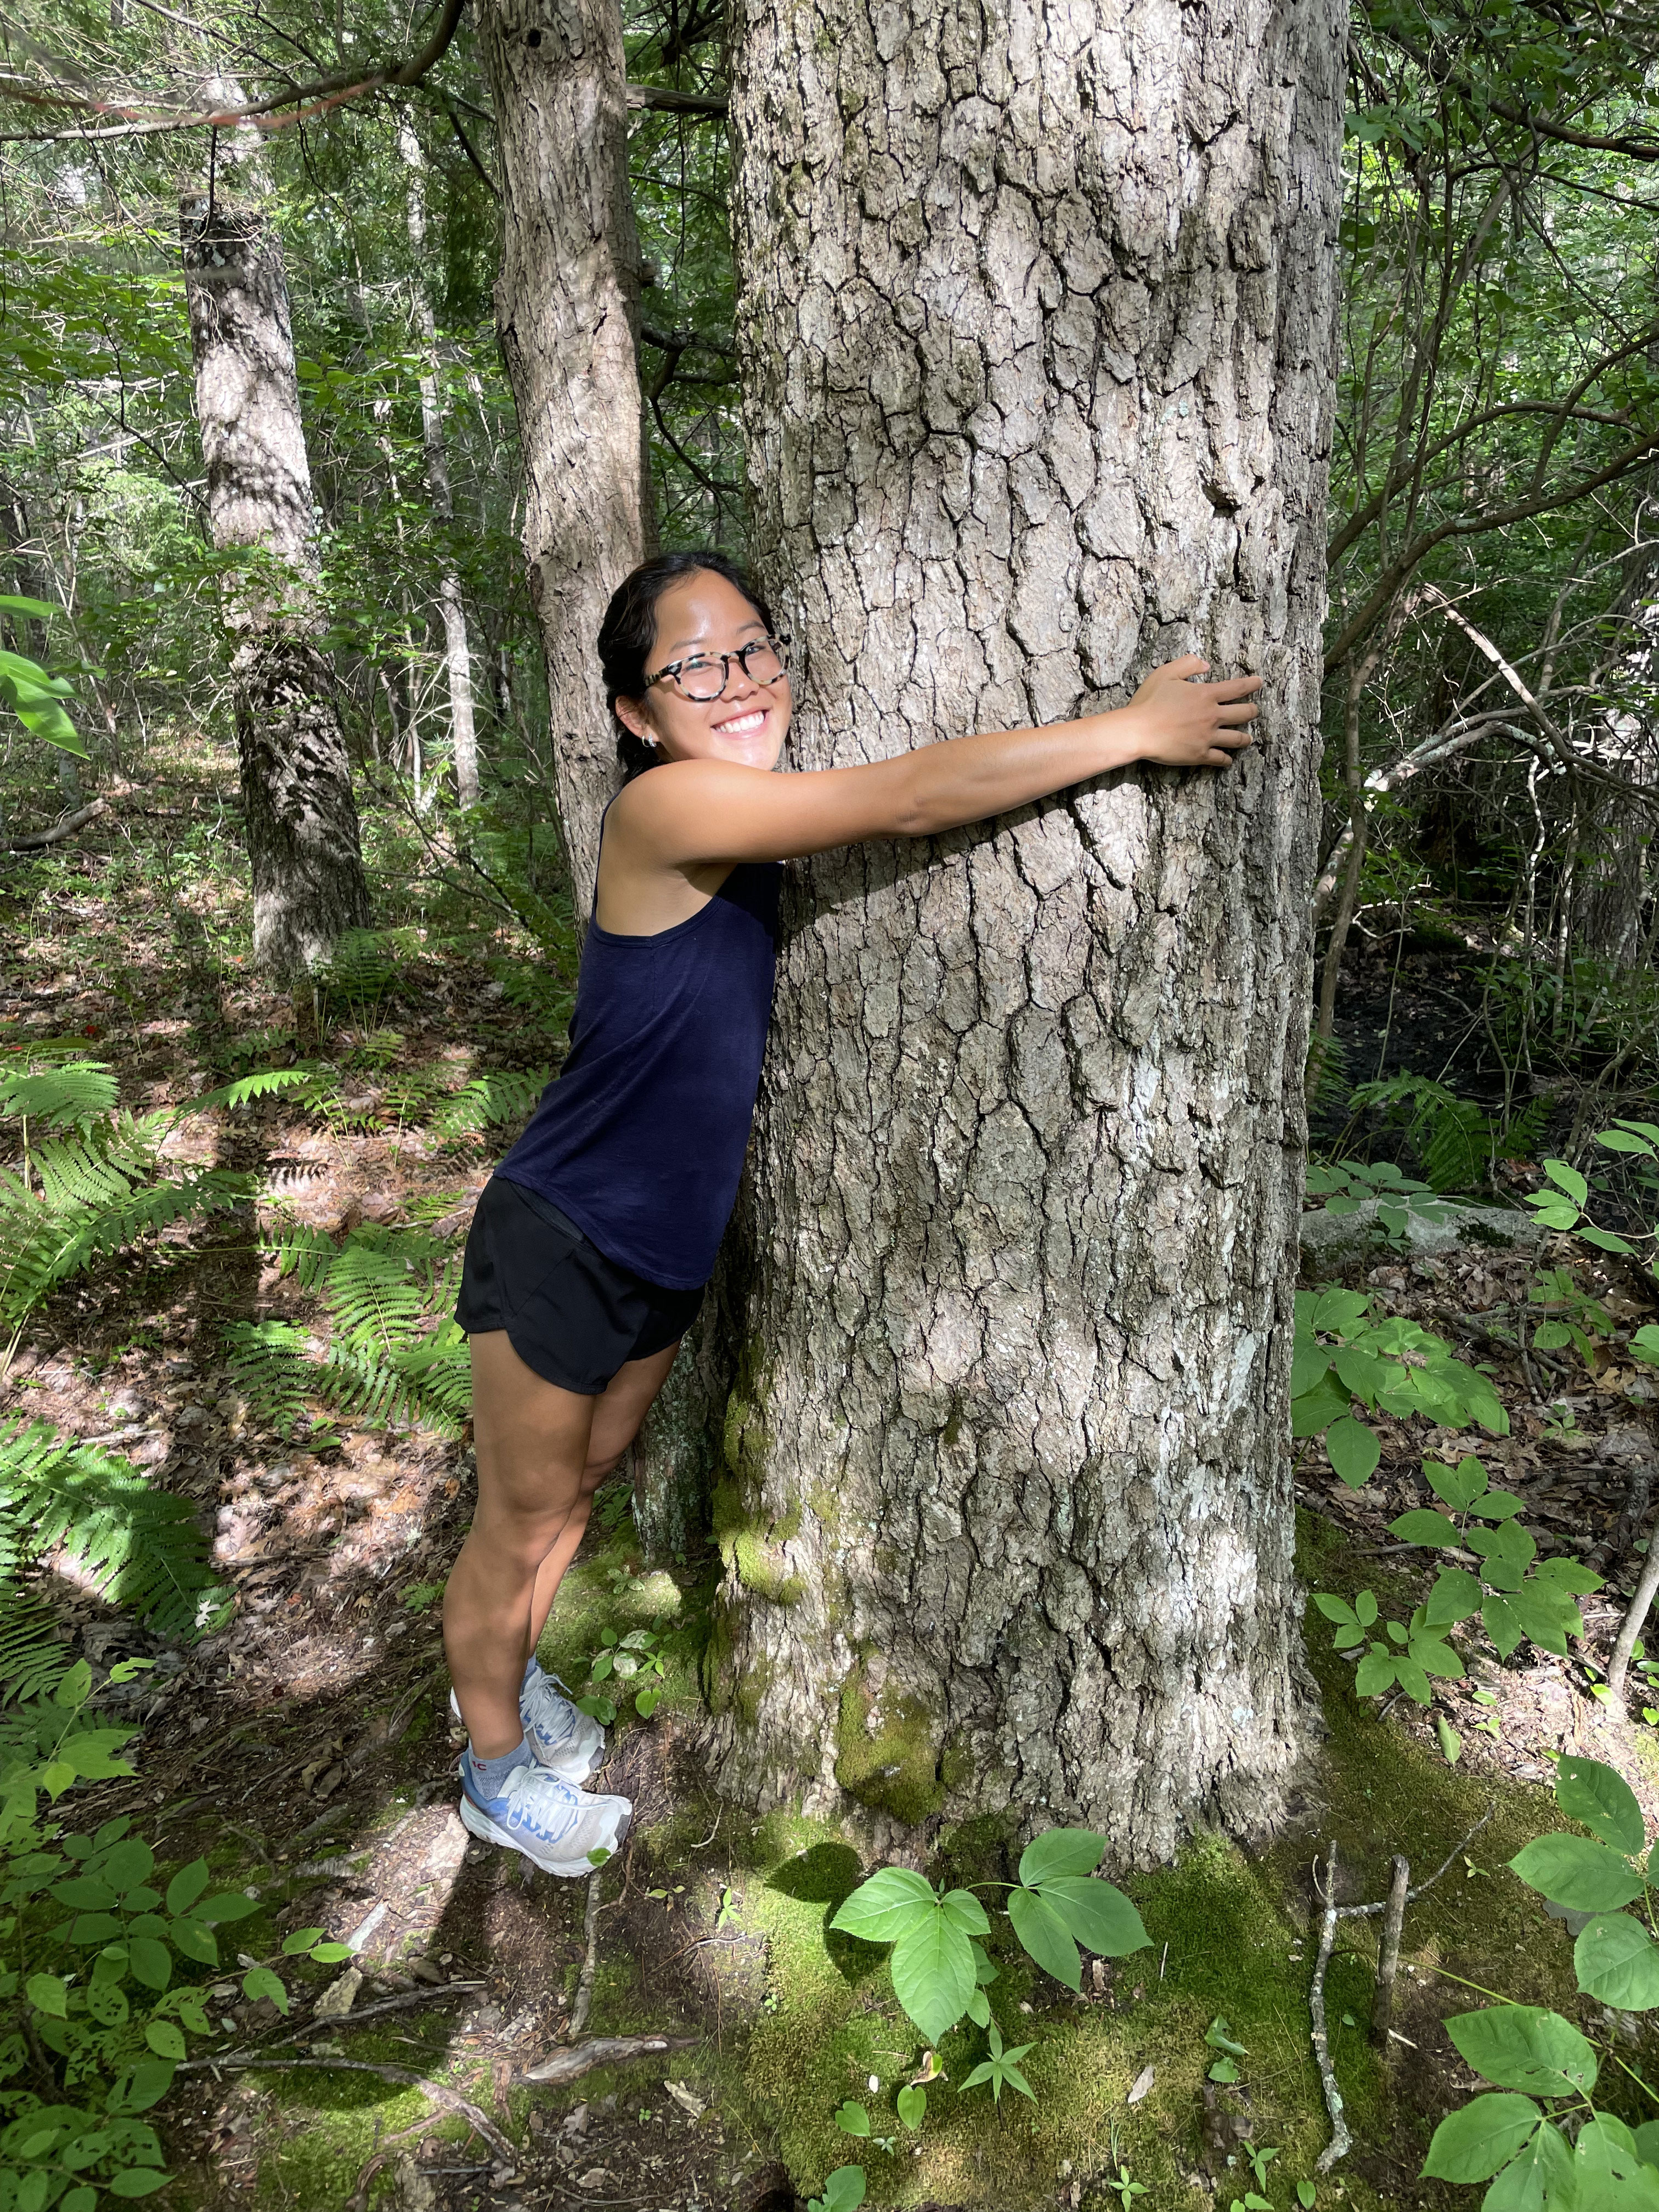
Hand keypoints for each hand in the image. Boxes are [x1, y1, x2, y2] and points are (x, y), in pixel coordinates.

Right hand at [1120, 654, 1261, 768]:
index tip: (1260, 683)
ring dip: (1245, 738)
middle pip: (1244, 713)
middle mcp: (1212, 716)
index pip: (1238, 688)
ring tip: (1248, 738)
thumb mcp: (1165, 673)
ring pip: (1237, 738)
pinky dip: (1226, 759)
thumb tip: (1206, 665)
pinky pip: (1220, 759)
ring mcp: (1208, 737)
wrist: (1138, 731)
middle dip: (1253, 711)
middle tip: (1255, 711)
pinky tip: (1228, 759)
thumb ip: (1187, 664)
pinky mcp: (1200, 754)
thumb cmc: (1149, 702)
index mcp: (1206, 695)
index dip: (1252, 684)